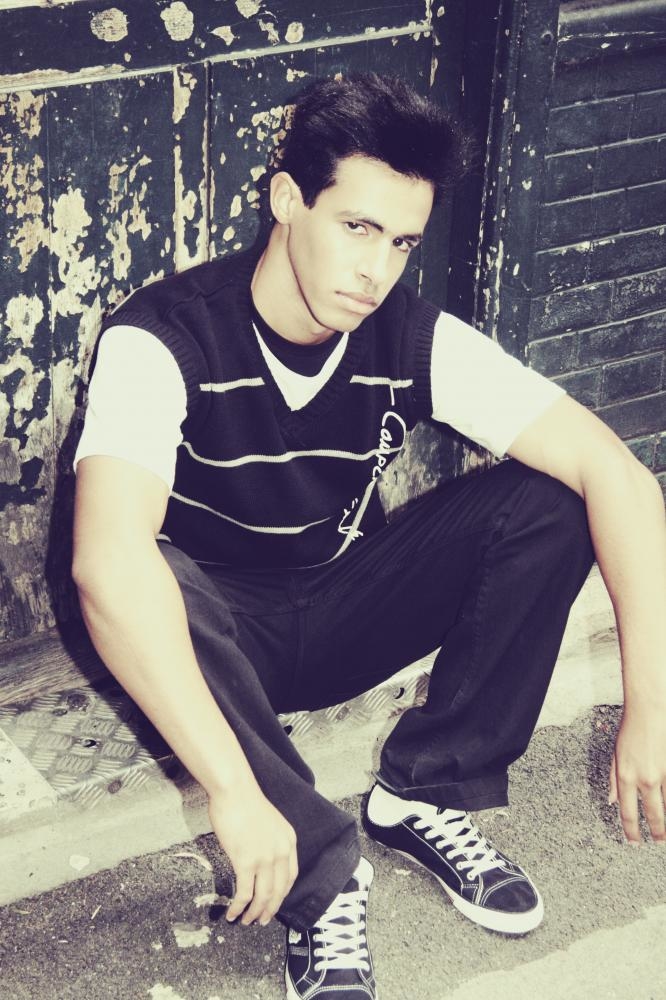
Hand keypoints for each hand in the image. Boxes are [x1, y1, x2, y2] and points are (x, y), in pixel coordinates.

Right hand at [208, 786, 297, 925]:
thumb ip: (270, 841)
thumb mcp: (270, 822)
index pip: (290, 877)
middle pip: (279, 891)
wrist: (234, 791)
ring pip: (263, 897)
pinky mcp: (246, 862)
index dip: (282, 894)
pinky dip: (239, 908)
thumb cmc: (245, 802)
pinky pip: (244, 893)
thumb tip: (260, 858)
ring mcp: (264, 859)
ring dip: (254, 913)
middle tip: (261, 921)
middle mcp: (281, 852)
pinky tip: (232, 914)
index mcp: (289, 841)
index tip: (274, 903)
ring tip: (246, 921)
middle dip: (270, 910)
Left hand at [608, 706, 665, 842]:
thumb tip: (610, 801)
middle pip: (653, 815)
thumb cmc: (631, 729)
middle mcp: (645, 779)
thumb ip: (612, 780)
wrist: (651, 709)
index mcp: (626, 776)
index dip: (631, 832)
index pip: (628, 812)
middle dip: (658, 833)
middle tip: (659, 844)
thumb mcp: (615, 754)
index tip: (634, 843)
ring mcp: (664, 774)